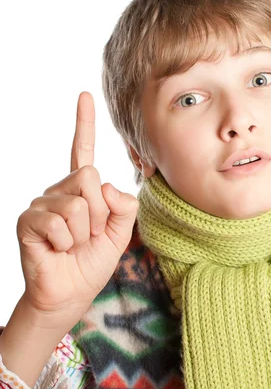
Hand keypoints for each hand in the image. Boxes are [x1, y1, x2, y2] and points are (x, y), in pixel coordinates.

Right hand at [16, 91, 138, 322]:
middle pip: (89, 177)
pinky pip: (58, 221)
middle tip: (89, 235)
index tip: (85, 95)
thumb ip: (124, 206)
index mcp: (82, 190)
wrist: (70, 293)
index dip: (84, 123)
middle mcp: (60, 190)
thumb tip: (106, 186)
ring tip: (72, 245)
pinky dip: (66, 242)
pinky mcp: (28, 220)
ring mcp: (42, 204)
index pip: (82, 150)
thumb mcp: (121, 233)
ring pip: (77, 204)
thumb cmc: (92, 262)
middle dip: (100, 213)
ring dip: (84, 232)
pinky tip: (57, 249)